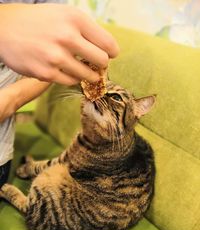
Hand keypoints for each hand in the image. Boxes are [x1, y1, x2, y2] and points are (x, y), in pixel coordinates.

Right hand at [0, 4, 118, 84]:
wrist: (5, 29)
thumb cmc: (39, 22)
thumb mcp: (64, 15)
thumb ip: (86, 30)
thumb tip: (107, 49)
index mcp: (75, 19)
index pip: (109, 44)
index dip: (112, 52)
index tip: (110, 55)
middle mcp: (67, 37)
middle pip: (102, 61)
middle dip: (101, 64)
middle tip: (95, 64)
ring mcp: (56, 57)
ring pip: (88, 75)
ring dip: (89, 74)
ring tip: (84, 70)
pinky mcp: (46, 73)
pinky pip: (71, 81)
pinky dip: (72, 77)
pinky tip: (67, 71)